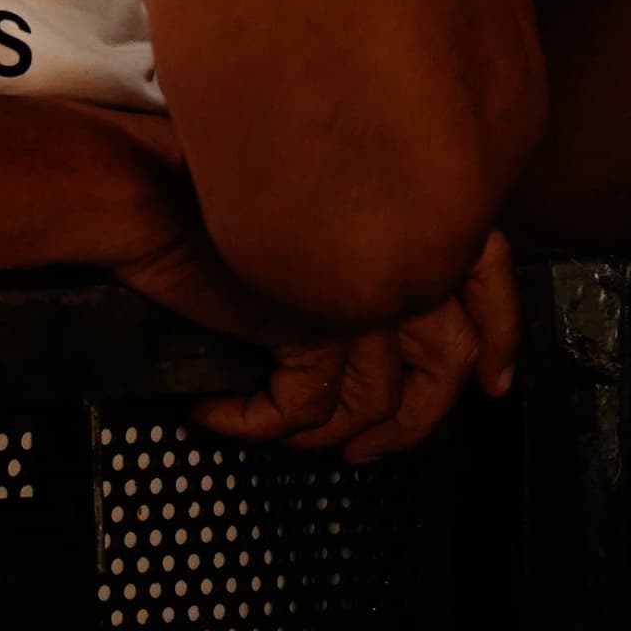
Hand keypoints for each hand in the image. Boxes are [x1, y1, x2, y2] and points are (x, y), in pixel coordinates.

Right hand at [121, 225, 523, 465]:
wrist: (131, 185)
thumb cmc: (183, 183)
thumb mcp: (285, 207)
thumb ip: (333, 243)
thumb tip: (335, 298)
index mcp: (398, 215)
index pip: (485, 280)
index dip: (498, 334)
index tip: (492, 378)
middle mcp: (390, 259)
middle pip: (448, 360)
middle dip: (420, 419)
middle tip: (378, 448)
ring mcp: (353, 299)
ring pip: (381, 402)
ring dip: (339, 437)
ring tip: (296, 444)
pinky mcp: (305, 334)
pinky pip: (301, 410)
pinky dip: (256, 424)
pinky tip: (216, 414)